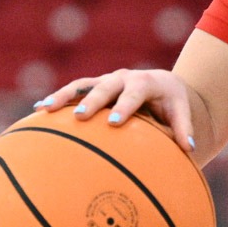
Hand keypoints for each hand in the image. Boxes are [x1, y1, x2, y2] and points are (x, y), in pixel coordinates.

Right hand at [35, 68, 197, 151]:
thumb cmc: (172, 102)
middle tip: (80, 117)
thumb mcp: (181, 110)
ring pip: (82, 85)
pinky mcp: (93, 86)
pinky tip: (38, 111)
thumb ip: (183, 127)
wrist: (163, 84)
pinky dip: (57, 99)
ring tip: (44, 109)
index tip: (114, 122)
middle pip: (105, 87)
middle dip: (92, 101)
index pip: (135, 93)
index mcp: (146, 82)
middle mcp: (123, 77)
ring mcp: (105, 80)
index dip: (125, 106)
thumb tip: (189, 149)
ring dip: (63, 96)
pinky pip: (73, 91)